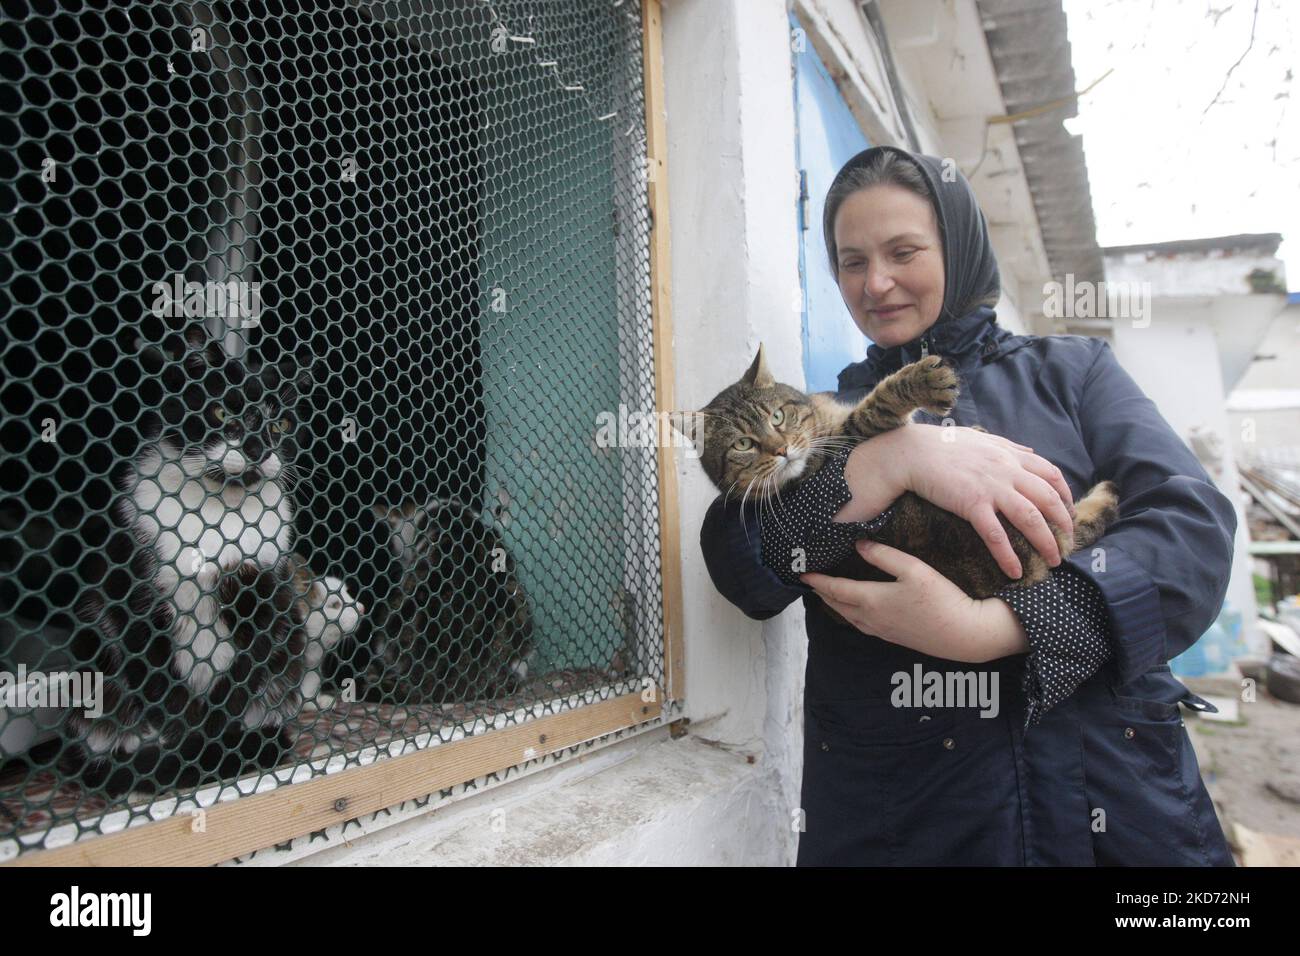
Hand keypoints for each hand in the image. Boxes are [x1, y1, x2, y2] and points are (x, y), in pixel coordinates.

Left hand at [801, 541, 1030, 662]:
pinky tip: (855, 610)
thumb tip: (858, 545)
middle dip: (822, 593)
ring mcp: (882, 631)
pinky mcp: (894, 638)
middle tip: (810, 583)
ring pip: (848, 617)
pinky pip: (861, 625)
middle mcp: (871, 619)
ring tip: (827, 594)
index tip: (802, 574)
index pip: (835, 589)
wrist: (965, 634)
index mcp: (872, 601)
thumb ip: (883, 556)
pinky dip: (850, 614)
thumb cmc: (942, 599)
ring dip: (834, 605)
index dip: (817, 581)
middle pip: (837, 605)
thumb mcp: (913, 569)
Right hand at [837, 423, 1075, 579]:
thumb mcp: (981, 438)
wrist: (911, 452)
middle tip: (1067, 542)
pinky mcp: (972, 504)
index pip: (1051, 475)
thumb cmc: (942, 445)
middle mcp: (1007, 470)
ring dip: (1046, 543)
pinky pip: (996, 535)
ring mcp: (991, 488)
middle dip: (1063, 523)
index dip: (1065, 496)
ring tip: (1052, 561)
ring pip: (1031, 518)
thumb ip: (1008, 445)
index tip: (1067, 513)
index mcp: (1010, 455)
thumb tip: (1030, 451)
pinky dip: (1009, 556)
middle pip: (1048, 499)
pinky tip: (1015, 572)